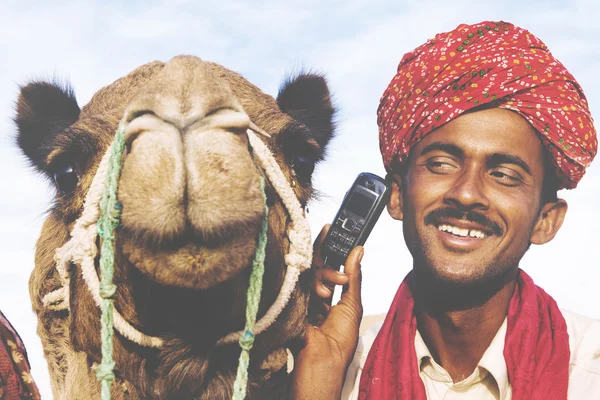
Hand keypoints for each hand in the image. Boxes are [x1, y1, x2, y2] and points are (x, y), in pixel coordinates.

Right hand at [291, 225, 363, 399]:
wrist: (320, 366)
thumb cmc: (338, 344)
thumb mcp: (352, 306)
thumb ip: (354, 277)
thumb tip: (358, 250)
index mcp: (327, 295)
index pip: (327, 264)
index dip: (330, 246)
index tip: (332, 228)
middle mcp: (311, 293)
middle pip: (315, 263)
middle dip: (325, 255)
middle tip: (332, 245)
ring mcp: (298, 295)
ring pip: (307, 270)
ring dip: (323, 276)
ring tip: (329, 294)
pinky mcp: (288, 299)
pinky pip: (296, 279)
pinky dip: (310, 282)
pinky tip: (319, 290)